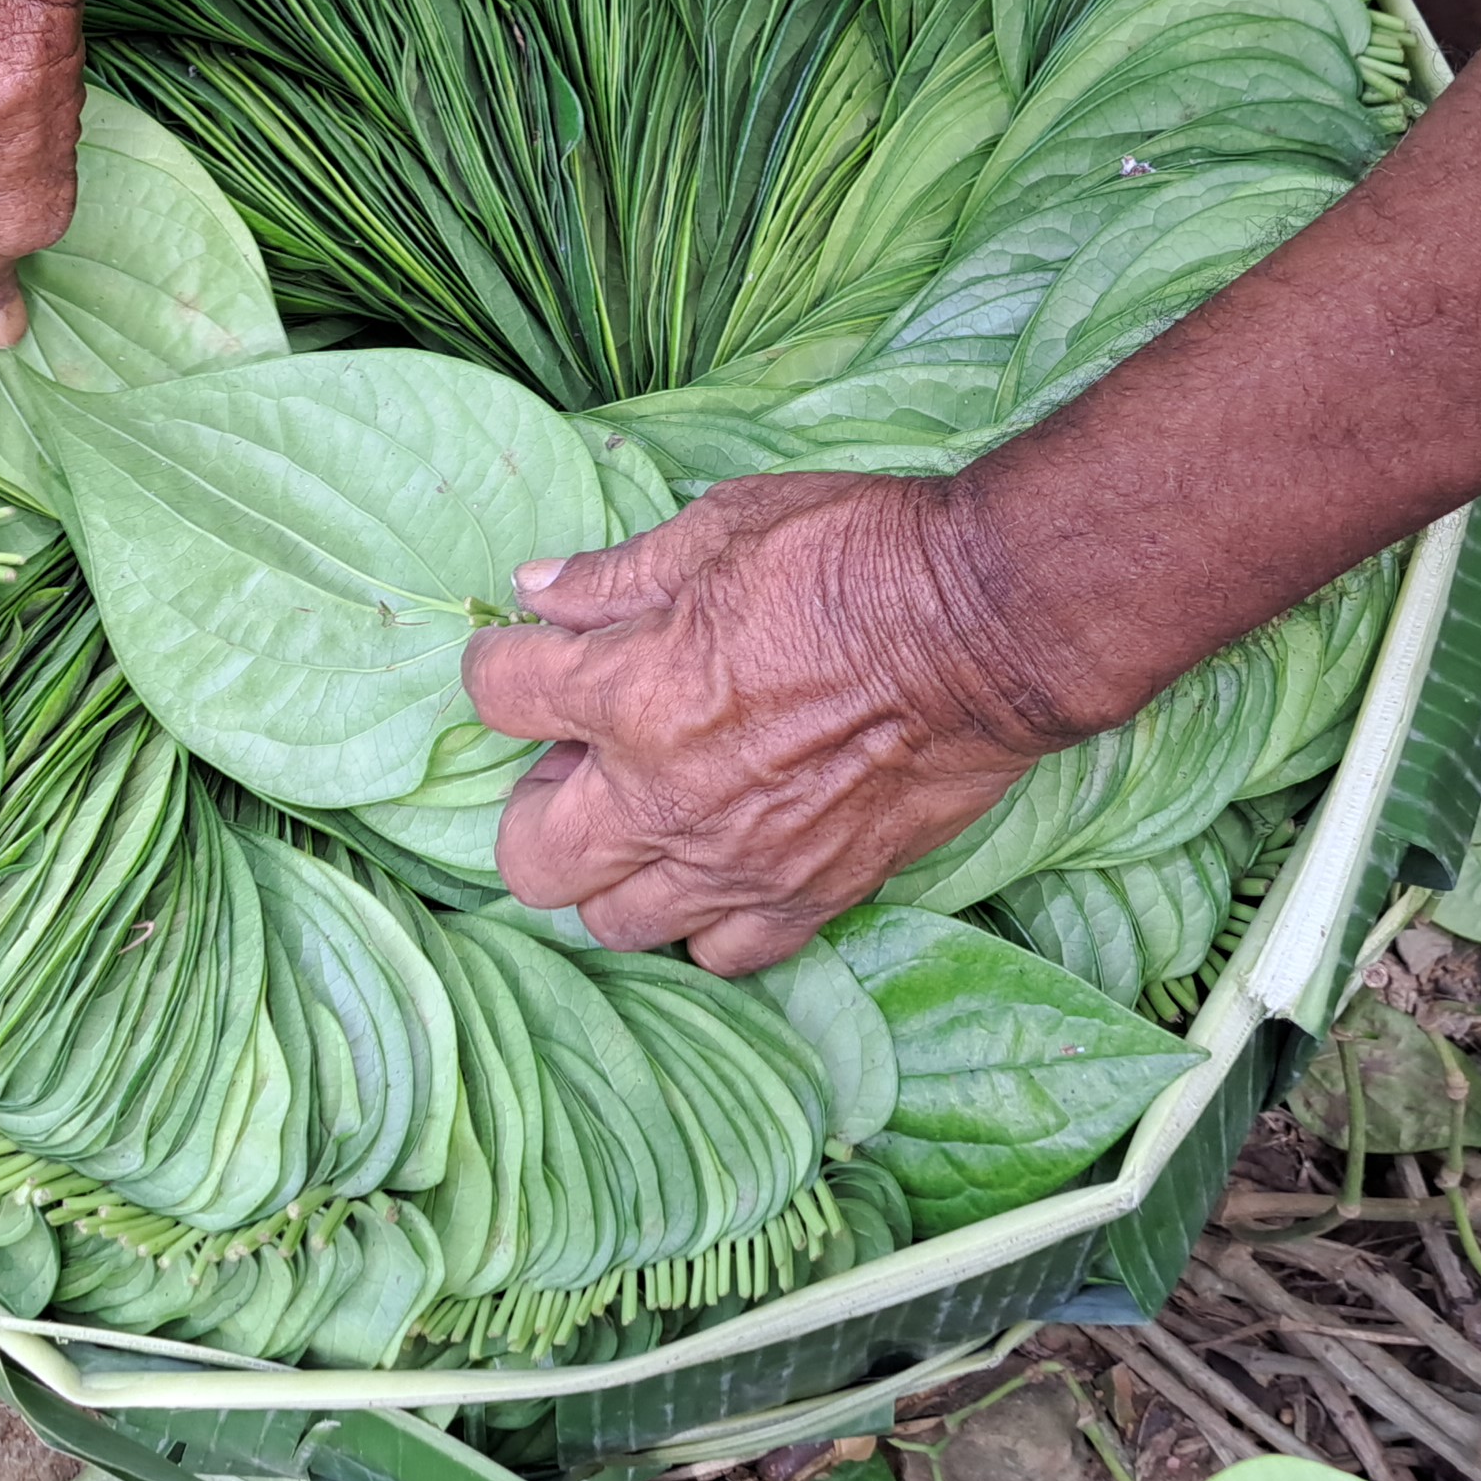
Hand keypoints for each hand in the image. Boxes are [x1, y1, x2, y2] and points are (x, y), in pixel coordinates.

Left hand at [459, 472, 1087, 975]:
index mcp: (626, 690)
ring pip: (612, 924)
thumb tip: (536, 589)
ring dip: (614, 870)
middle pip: (525, 855)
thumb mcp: (721, 527)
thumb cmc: (857, 557)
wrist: (985, 629)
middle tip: (586, 757)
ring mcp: (733, 861)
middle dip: (536, 802)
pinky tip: (725, 863)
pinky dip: (708, 920)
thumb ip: (617, 573)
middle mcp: (660, 795)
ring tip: (653, 816)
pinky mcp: (808, 897)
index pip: (495, 693)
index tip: (532, 657)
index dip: (502, 667)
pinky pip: (722, 953)